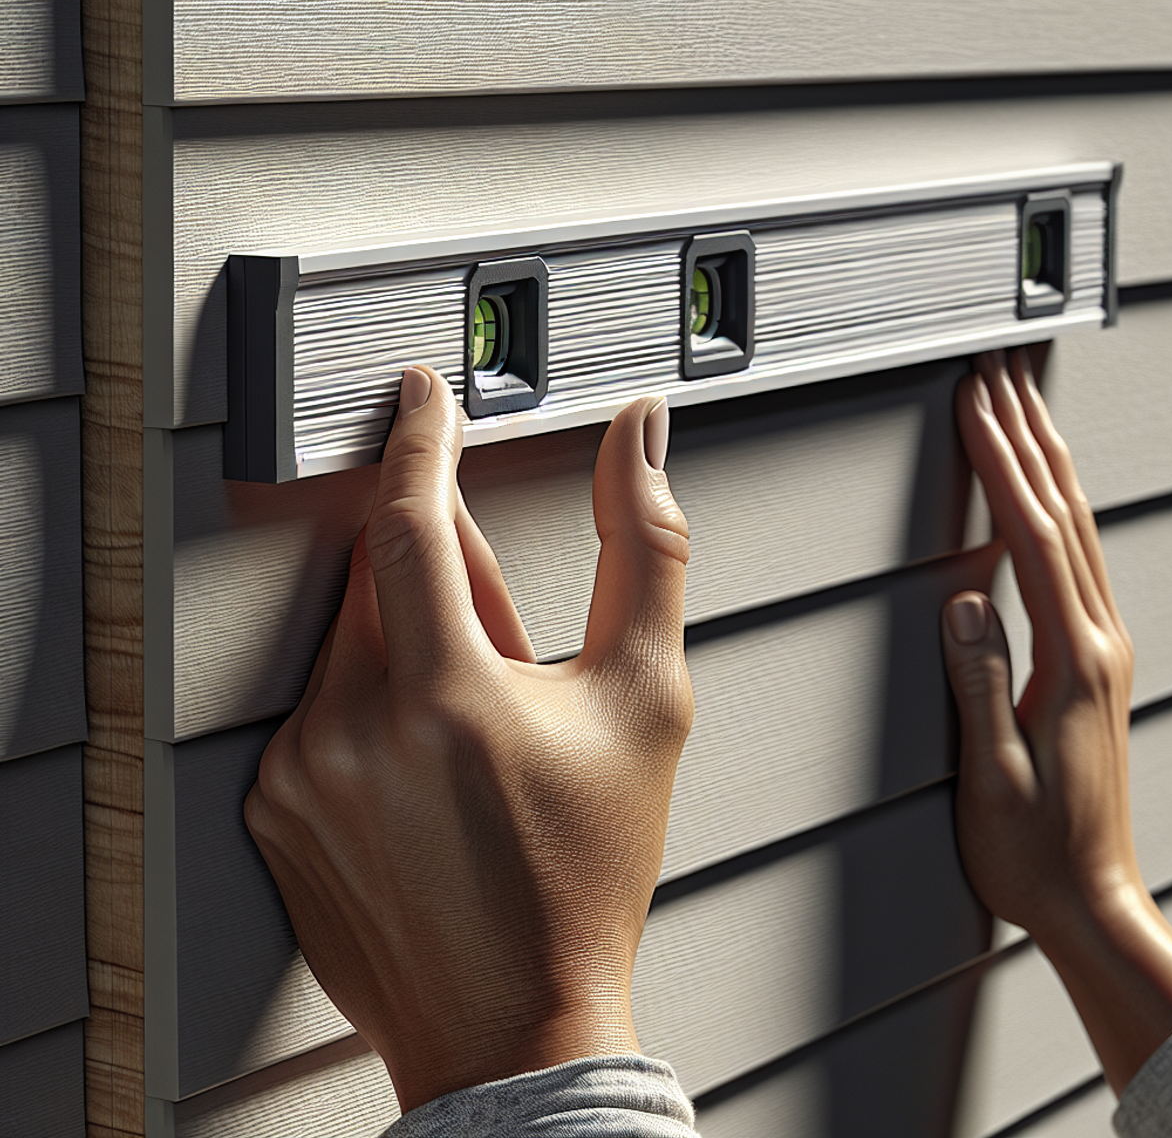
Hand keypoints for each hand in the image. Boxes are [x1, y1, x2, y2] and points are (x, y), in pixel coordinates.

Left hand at [244, 367, 692, 1111]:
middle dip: (443, 573)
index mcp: (445, 697)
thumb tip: (638, 447)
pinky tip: (428, 768)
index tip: (424, 398)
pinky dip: (370, 703)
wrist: (518, 1021)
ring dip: (411, 643)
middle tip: (503, 641)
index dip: (421, 440)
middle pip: (382, 577)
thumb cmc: (586, 876)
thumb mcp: (646, 704)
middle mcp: (351, 732)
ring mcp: (299, 775)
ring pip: (350, 641)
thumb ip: (646, 552)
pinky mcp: (276, 808)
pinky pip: (317, 708)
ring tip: (473, 730)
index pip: (410, 518)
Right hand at [942, 348, 1171, 1092]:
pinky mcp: (1096, 665)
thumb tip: (967, 599)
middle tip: (1004, 381)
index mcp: (1070, 662)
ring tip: (1025, 413)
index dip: (1003, 467)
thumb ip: (980, 680)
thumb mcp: (992, 772)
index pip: (1033, 540)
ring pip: (1080, 533)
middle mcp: (1097, 645)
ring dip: (1051, 465)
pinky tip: (1045, 501)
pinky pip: (1080, 563)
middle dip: (1031, 438)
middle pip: (1065, 517)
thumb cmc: (1034, 849)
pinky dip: (1060, 512)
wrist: (1092, 899)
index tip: (978, 410)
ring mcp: (1104, 652)